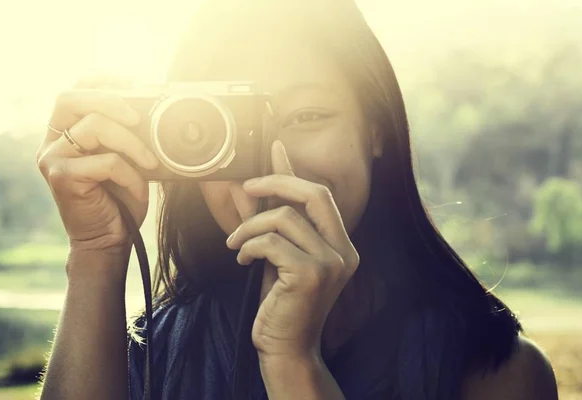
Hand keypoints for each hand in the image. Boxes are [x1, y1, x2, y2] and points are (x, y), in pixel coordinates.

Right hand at [36, 76, 158, 264]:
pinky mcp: (61, 178)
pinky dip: (130, 173)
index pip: (75, 91)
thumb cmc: (120, 201)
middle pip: (71, 98)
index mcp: (65, 133)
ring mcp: (53, 159)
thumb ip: (127, 135)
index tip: (131, 80)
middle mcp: (53, 142)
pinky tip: (137, 187)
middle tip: (138, 117)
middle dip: (110, 99)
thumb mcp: (127, 161)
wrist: (108, 241)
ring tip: (150, 161)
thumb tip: (151, 109)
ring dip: (131, 142)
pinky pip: (105, 161)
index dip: (101, 79)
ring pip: (93, 126)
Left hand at [226, 140, 359, 358]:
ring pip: (284, 217)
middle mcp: (345, 252)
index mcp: (342, 246)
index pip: (320, 196)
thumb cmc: (282, 303)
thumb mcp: (279, 257)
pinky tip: (243, 260)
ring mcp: (331, 263)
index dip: (294, 171)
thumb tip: (255, 187)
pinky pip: (271, 242)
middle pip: (314, 193)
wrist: (286, 349)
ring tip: (236, 244)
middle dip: (276, 183)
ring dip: (250, 226)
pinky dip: (249, 246)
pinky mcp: (310, 275)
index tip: (275, 148)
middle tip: (247, 187)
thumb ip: (274, 223)